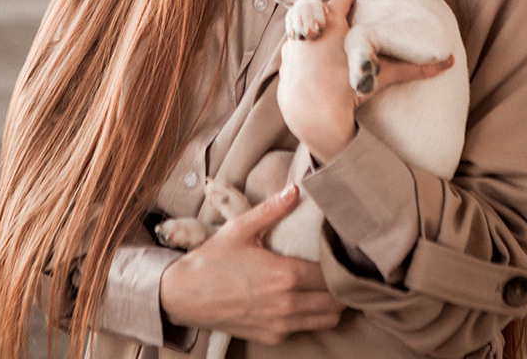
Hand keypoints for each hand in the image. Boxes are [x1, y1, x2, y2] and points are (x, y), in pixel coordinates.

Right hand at [159, 184, 343, 343]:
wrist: (185, 296)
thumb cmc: (213, 260)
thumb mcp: (241, 228)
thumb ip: (272, 209)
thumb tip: (296, 190)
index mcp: (285, 276)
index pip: (330, 275)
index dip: (339, 264)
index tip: (341, 252)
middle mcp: (287, 305)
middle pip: (335, 302)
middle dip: (341, 286)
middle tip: (340, 269)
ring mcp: (280, 324)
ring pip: (326, 320)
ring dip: (332, 304)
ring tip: (328, 284)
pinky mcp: (271, 336)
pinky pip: (305, 329)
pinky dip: (313, 316)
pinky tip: (306, 298)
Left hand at [278, 0, 453, 163]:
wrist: (313, 113)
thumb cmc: (347, 87)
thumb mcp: (381, 75)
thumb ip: (413, 69)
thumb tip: (448, 63)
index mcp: (334, 21)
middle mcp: (311, 26)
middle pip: (320, 9)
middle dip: (330, 14)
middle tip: (341, 21)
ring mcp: (293, 42)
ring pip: (304, 29)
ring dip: (314, 34)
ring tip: (325, 44)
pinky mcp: (284, 61)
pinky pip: (293, 49)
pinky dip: (301, 54)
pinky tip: (310, 64)